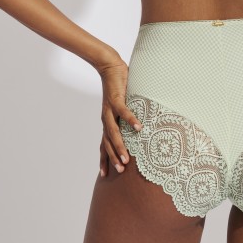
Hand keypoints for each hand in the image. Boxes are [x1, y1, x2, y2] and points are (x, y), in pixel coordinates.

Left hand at [97, 58, 142, 176]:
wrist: (109, 68)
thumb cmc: (118, 88)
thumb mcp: (122, 107)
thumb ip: (127, 118)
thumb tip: (139, 129)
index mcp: (107, 122)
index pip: (103, 144)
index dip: (104, 159)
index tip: (105, 175)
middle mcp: (106, 119)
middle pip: (107, 142)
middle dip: (113, 158)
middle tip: (119, 171)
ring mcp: (110, 110)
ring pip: (113, 132)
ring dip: (119, 146)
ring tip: (126, 159)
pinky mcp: (116, 99)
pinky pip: (124, 112)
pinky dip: (131, 120)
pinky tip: (139, 128)